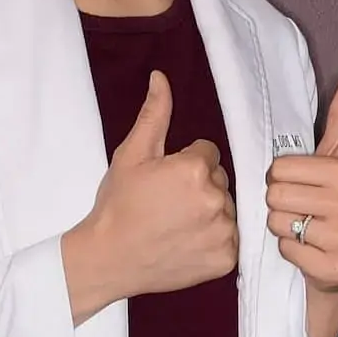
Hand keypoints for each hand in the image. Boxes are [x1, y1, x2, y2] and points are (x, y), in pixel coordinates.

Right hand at [61, 71, 238, 321]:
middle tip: (168, 203)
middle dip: (199, 187)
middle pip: (219, 180)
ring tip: (176, 224)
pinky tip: (186, 243)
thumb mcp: (132, 154)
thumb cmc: (118, 204)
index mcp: (195, 169)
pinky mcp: (226, 258)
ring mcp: (223, 232)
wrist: (107, 259)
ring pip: (225, 209)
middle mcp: (216, 199)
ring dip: (208, 213)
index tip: (164, 181)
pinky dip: (213, 241)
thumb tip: (161, 77)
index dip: (185, 164)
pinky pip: (229, 239)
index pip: (208, 153)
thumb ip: (154, 114)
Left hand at [268, 75, 337, 306]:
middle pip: (274, 194)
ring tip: (303, 229)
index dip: (281, 179)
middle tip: (300, 211)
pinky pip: (285, 248)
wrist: (336, 265)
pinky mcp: (332, 266)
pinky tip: (307, 250)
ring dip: (283, 228)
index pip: (278, 167)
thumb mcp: (333, 161)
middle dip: (279, 205)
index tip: (301, 187)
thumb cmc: (327, 205)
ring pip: (276, 222)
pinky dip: (290, 251)